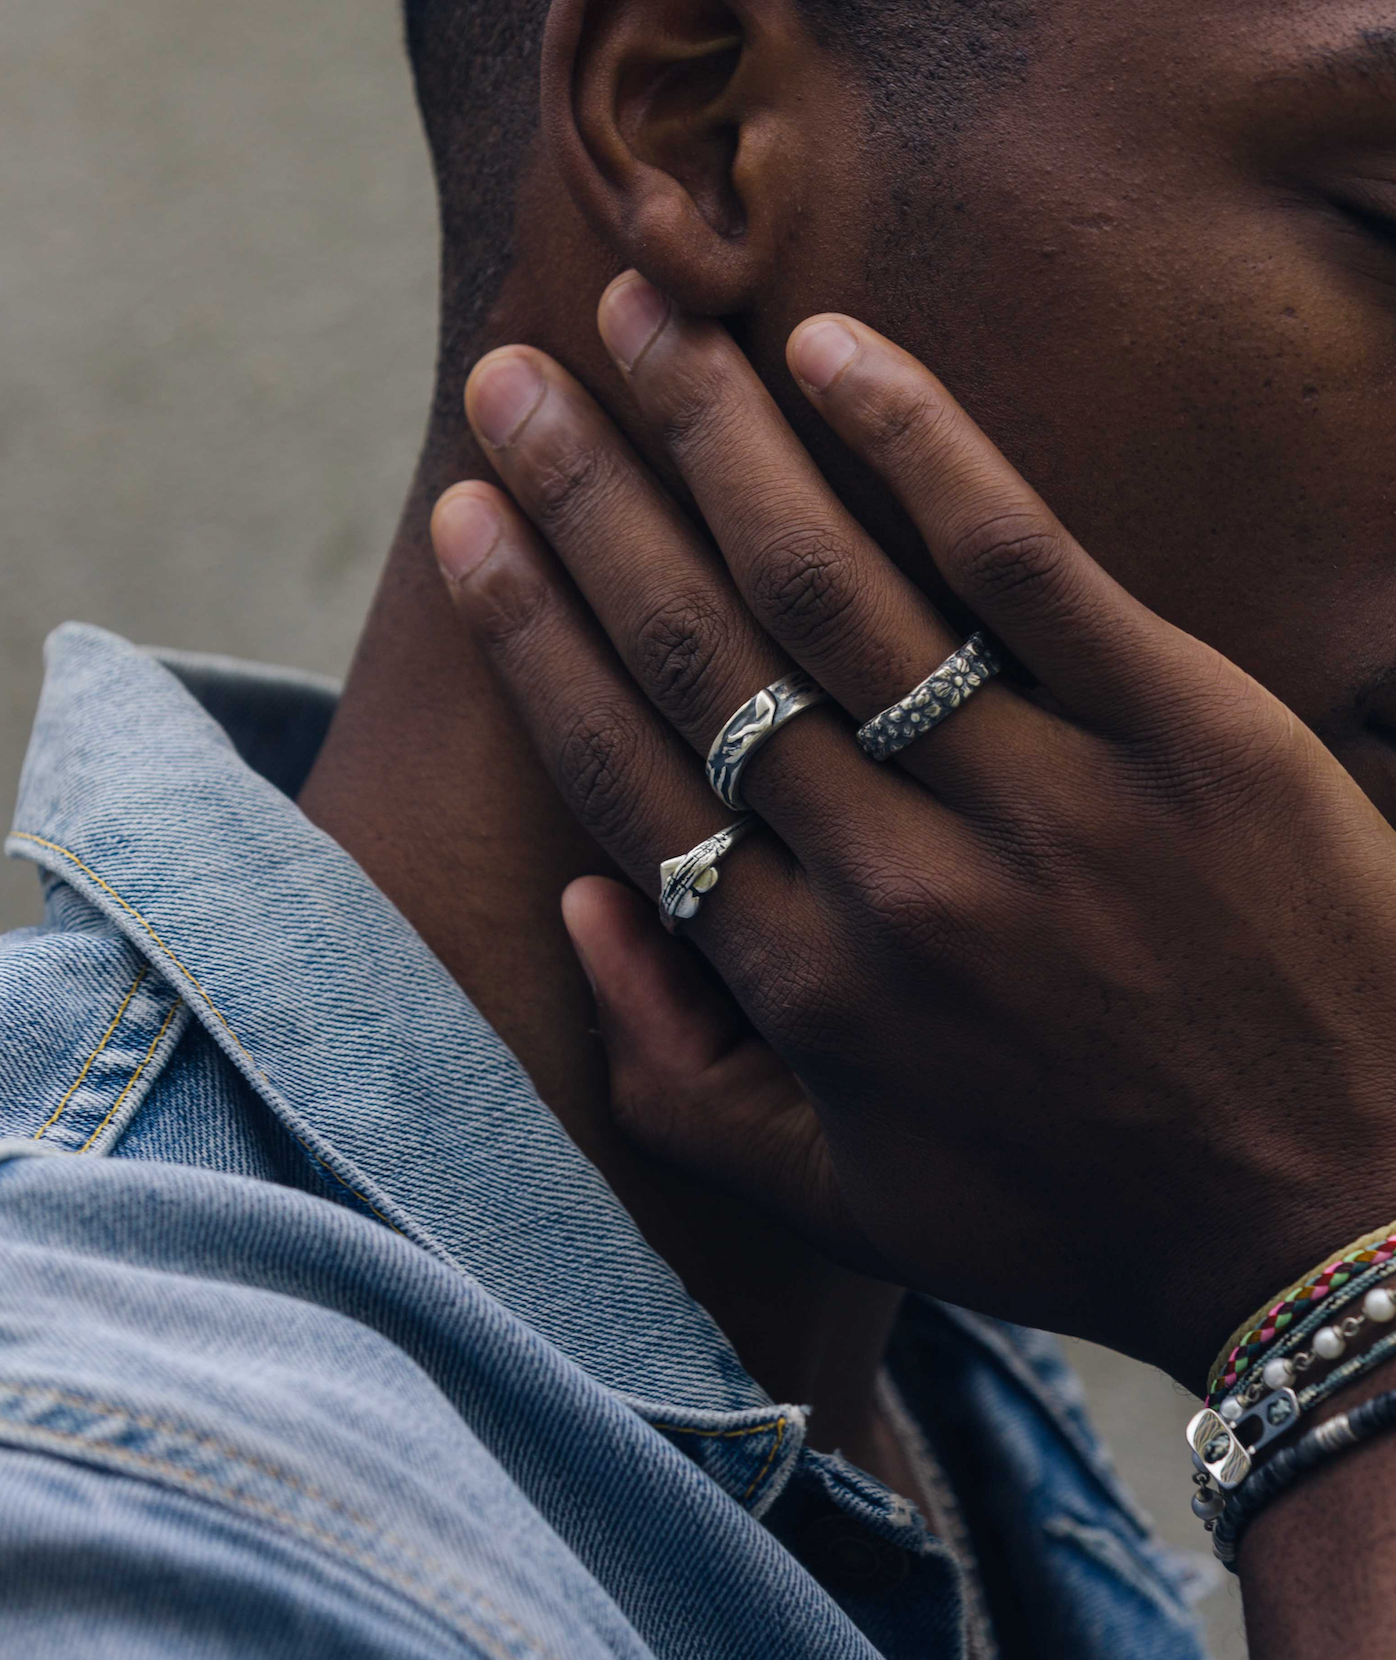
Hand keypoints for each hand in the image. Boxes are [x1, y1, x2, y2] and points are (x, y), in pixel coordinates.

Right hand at [431, 274, 1395, 1391]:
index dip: (530, 635)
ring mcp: (1034, 798)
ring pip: (826, 585)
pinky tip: (831, 348)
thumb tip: (583, 906)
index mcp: (801, 989)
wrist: (1330, 1223)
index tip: (466, 521)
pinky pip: (1019, 561)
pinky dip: (921, 442)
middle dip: (584, 500)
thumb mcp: (842, 1201)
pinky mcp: (1178, 731)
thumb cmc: (1074, 1215)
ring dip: (713, 436)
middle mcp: (888, 883)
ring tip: (638, 317)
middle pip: (697, 653)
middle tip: (513, 379)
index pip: (625, 771)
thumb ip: (676, 1075)